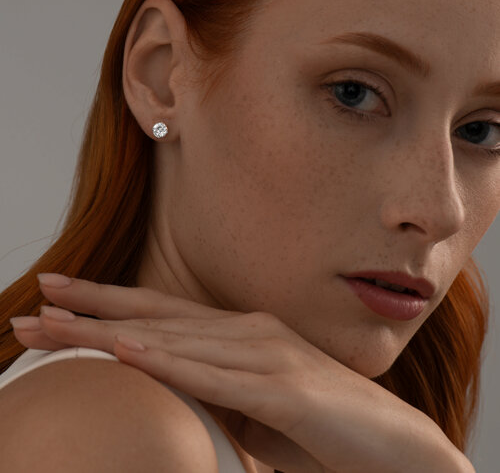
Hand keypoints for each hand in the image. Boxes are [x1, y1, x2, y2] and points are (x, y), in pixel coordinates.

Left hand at [11, 275, 469, 472]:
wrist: (392, 447)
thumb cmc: (318, 429)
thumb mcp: (250, 408)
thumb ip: (211, 391)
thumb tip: (164, 390)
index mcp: (240, 335)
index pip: (161, 315)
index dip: (107, 305)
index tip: (58, 296)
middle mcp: (249, 333)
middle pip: (157, 319)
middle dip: (91, 311)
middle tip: (36, 300)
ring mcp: (268, 356)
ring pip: (176, 340)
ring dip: (111, 333)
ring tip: (53, 324)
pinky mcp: (286, 390)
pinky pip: (217, 377)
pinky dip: (170, 364)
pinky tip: (129, 352)